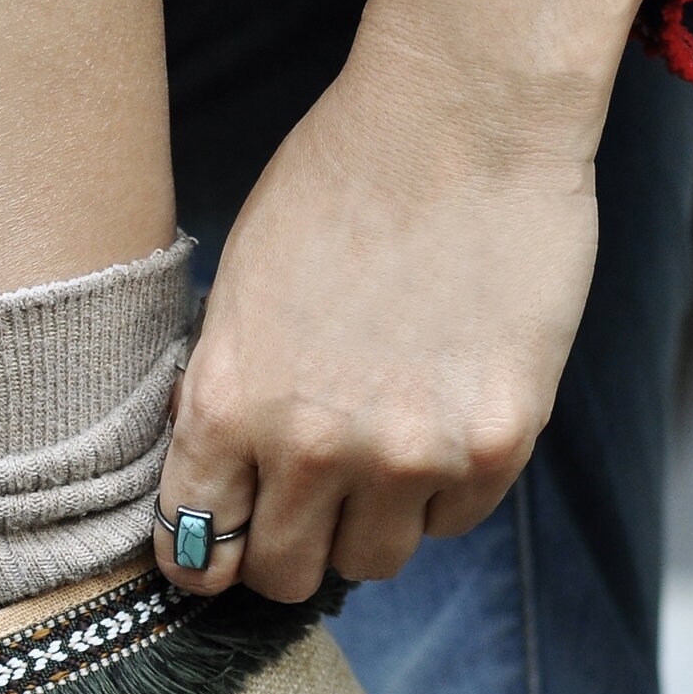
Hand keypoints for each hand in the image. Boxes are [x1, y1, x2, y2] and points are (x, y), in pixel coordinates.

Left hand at [153, 0, 692, 602]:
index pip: (196, 553)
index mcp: (226, 408)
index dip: (209, 555)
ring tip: (381, 451)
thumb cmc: (336, 183)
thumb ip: (229, 400)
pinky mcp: (496, 442)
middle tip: (309, 505)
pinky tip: (441, 418)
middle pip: (285, 577)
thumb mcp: (238, 294)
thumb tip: (227, 486)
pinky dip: (443, 491)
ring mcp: (409, 454)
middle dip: (290, 547)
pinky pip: (455, 521)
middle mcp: (311, 448)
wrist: (461, 117)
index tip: (228, 538)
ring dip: (371, 523)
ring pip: (376, 563)